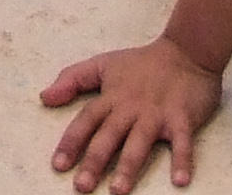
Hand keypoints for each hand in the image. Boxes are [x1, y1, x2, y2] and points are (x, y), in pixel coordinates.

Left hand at [43, 39, 222, 190]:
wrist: (187, 51)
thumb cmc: (141, 63)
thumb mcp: (103, 64)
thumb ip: (72, 79)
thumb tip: (44, 97)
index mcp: (112, 97)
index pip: (86, 120)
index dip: (71, 142)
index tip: (58, 165)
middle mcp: (131, 107)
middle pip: (109, 135)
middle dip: (94, 161)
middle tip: (82, 186)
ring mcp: (157, 113)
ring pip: (140, 141)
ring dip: (129, 166)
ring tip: (118, 190)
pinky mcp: (183, 117)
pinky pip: (183, 141)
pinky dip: (183, 160)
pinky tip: (180, 181)